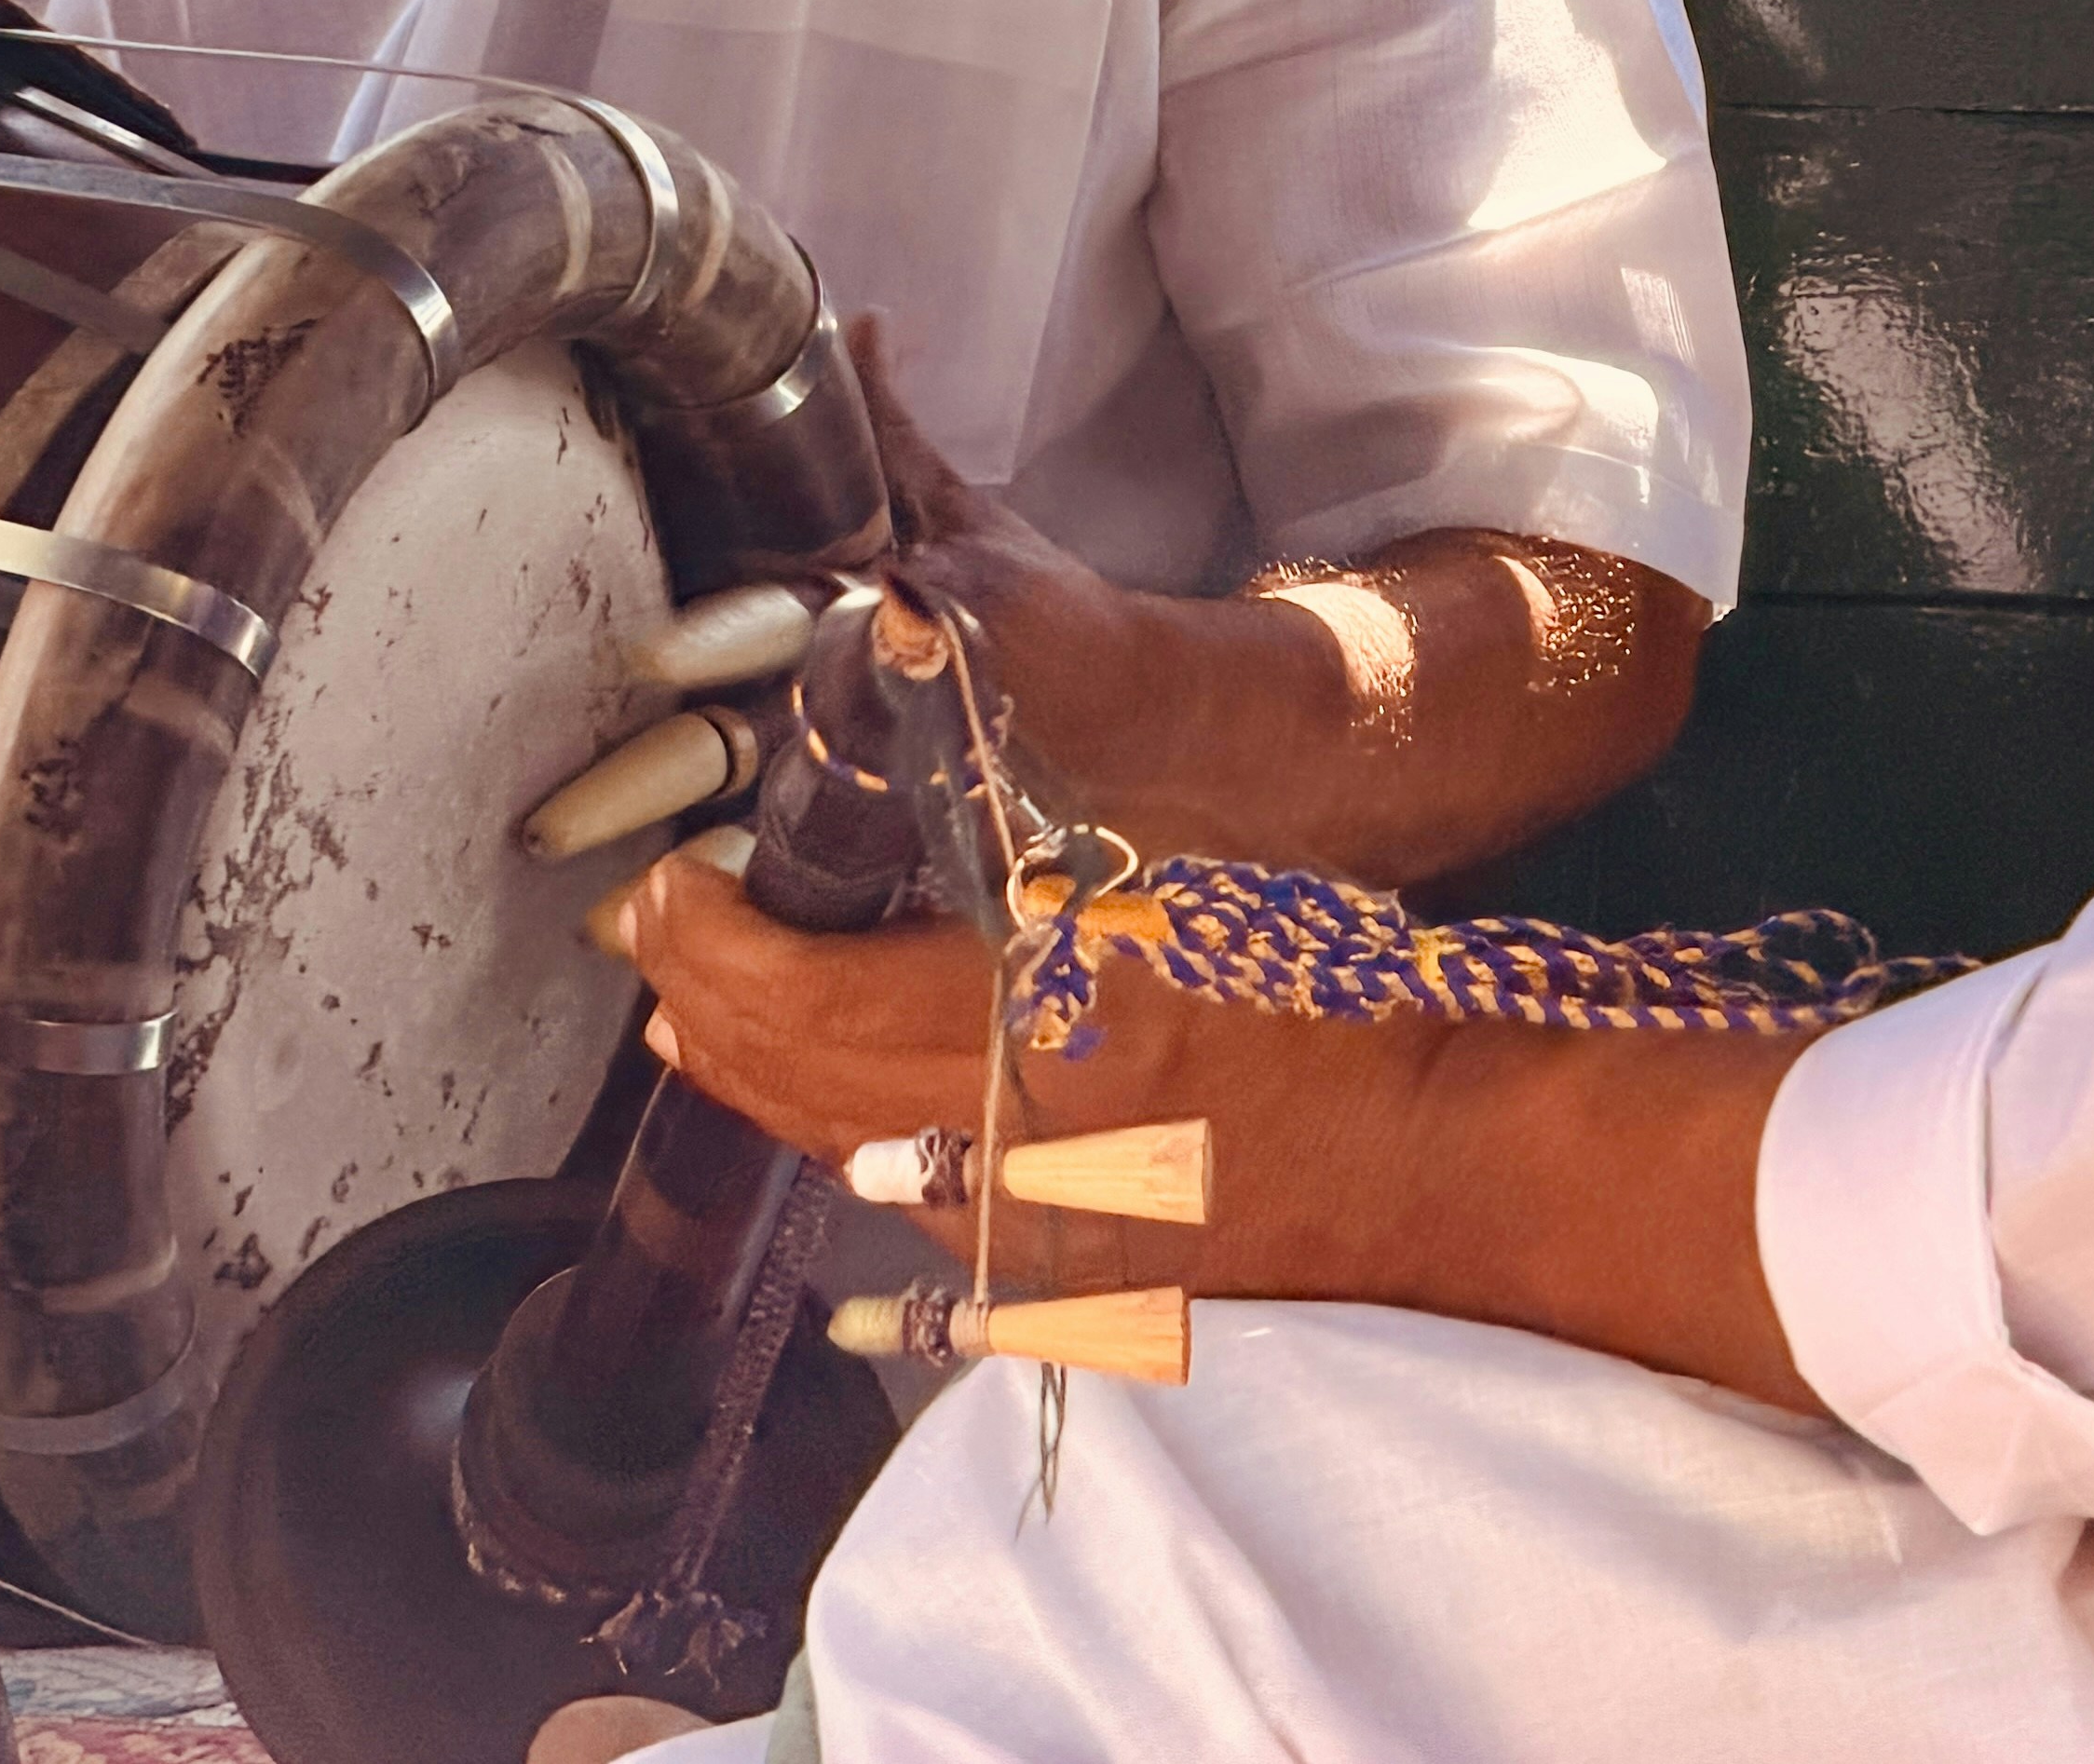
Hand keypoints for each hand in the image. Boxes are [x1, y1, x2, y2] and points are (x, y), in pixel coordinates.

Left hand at [628, 846, 1445, 1297]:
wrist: (1445, 1151)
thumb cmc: (1322, 986)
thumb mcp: (1167, 876)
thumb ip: (1021, 852)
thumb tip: (893, 810)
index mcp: (1029, 1022)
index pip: (796, 991)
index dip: (704, 939)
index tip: (663, 888)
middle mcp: (1008, 1146)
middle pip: (790, 1080)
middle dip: (698, 1001)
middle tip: (648, 935)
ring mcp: (1032, 1233)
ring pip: (836, 1153)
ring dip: (748, 1079)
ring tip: (691, 1015)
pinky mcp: (1067, 1283)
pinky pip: (912, 1221)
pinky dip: (843, 1154)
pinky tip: (817, 1123)